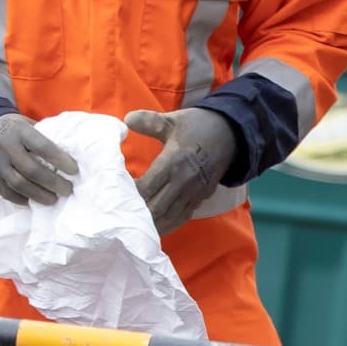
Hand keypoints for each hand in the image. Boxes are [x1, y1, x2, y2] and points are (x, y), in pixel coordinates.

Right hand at [0, 114, 75, 203]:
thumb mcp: (28, 125)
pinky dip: (23, 199)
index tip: (74, 171)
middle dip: (53, 183)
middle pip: (32, 170)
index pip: (43, 147)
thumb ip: (45, 138)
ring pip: (19, 185)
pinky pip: (7, 193)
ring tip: (53, 199)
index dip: (61, 160)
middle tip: (67, 190)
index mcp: (19, 130)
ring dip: (40, 195)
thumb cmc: (15, 131)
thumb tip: (72, 155)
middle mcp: (5, 146)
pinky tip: (34, 201)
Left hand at [125, 106, 239, 232]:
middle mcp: (183, 183)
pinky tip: (155, 226)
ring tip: (134, 225)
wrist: (232, 135)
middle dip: (137, 213)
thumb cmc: (198, 126)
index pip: (145, 188)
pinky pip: (181, 217)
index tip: (114, 192)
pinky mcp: (200, 198)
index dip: (128, 194)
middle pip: (155, 209)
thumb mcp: (172, 120)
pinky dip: (167, 223)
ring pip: (168, 218)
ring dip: (151, 223)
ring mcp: (193, 193)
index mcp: (173, 163)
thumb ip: (148, 121)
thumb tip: (126, 120)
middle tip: (120, 213)